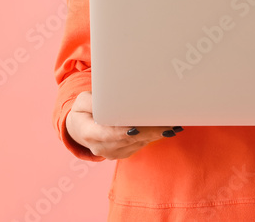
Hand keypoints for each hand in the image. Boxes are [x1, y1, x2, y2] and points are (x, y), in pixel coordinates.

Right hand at [65, 91, 182, 159]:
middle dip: (148, 130)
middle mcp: (101, 148)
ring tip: (172, 124)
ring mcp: (113, 153)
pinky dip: (153, 136)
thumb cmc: (84, 110)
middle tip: (167, 123)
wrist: (82, 128)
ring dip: (155, 134)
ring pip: (138, 143)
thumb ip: (94, 102)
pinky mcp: (123, 153)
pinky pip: (140, 145)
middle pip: (129, 139)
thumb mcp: (82, 101)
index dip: (125, 130)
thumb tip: (109, 100)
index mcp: (89, 134)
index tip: (140, 126)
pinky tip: (166, 128)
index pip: (110, 133)